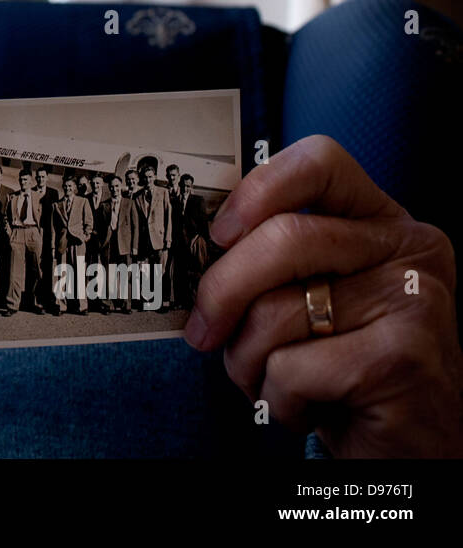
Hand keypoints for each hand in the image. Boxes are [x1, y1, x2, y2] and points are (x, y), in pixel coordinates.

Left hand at [185, 136, 462, 456]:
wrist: (408, 445)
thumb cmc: (342, 366)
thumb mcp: (313, 297)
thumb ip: (273, 260)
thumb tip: (194, 247)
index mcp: (382, 222)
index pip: (320, 162)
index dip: (257, 189)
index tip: (218, 234)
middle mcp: (409, 251)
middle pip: (284, 238)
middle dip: (223, 292)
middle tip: (203, 332)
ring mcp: (414, 302)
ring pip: (278, 312)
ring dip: (248, 360)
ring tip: (269, 380)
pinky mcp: (403, 358)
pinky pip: (293, 367)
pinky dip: (278, 399)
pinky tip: (307, 408)